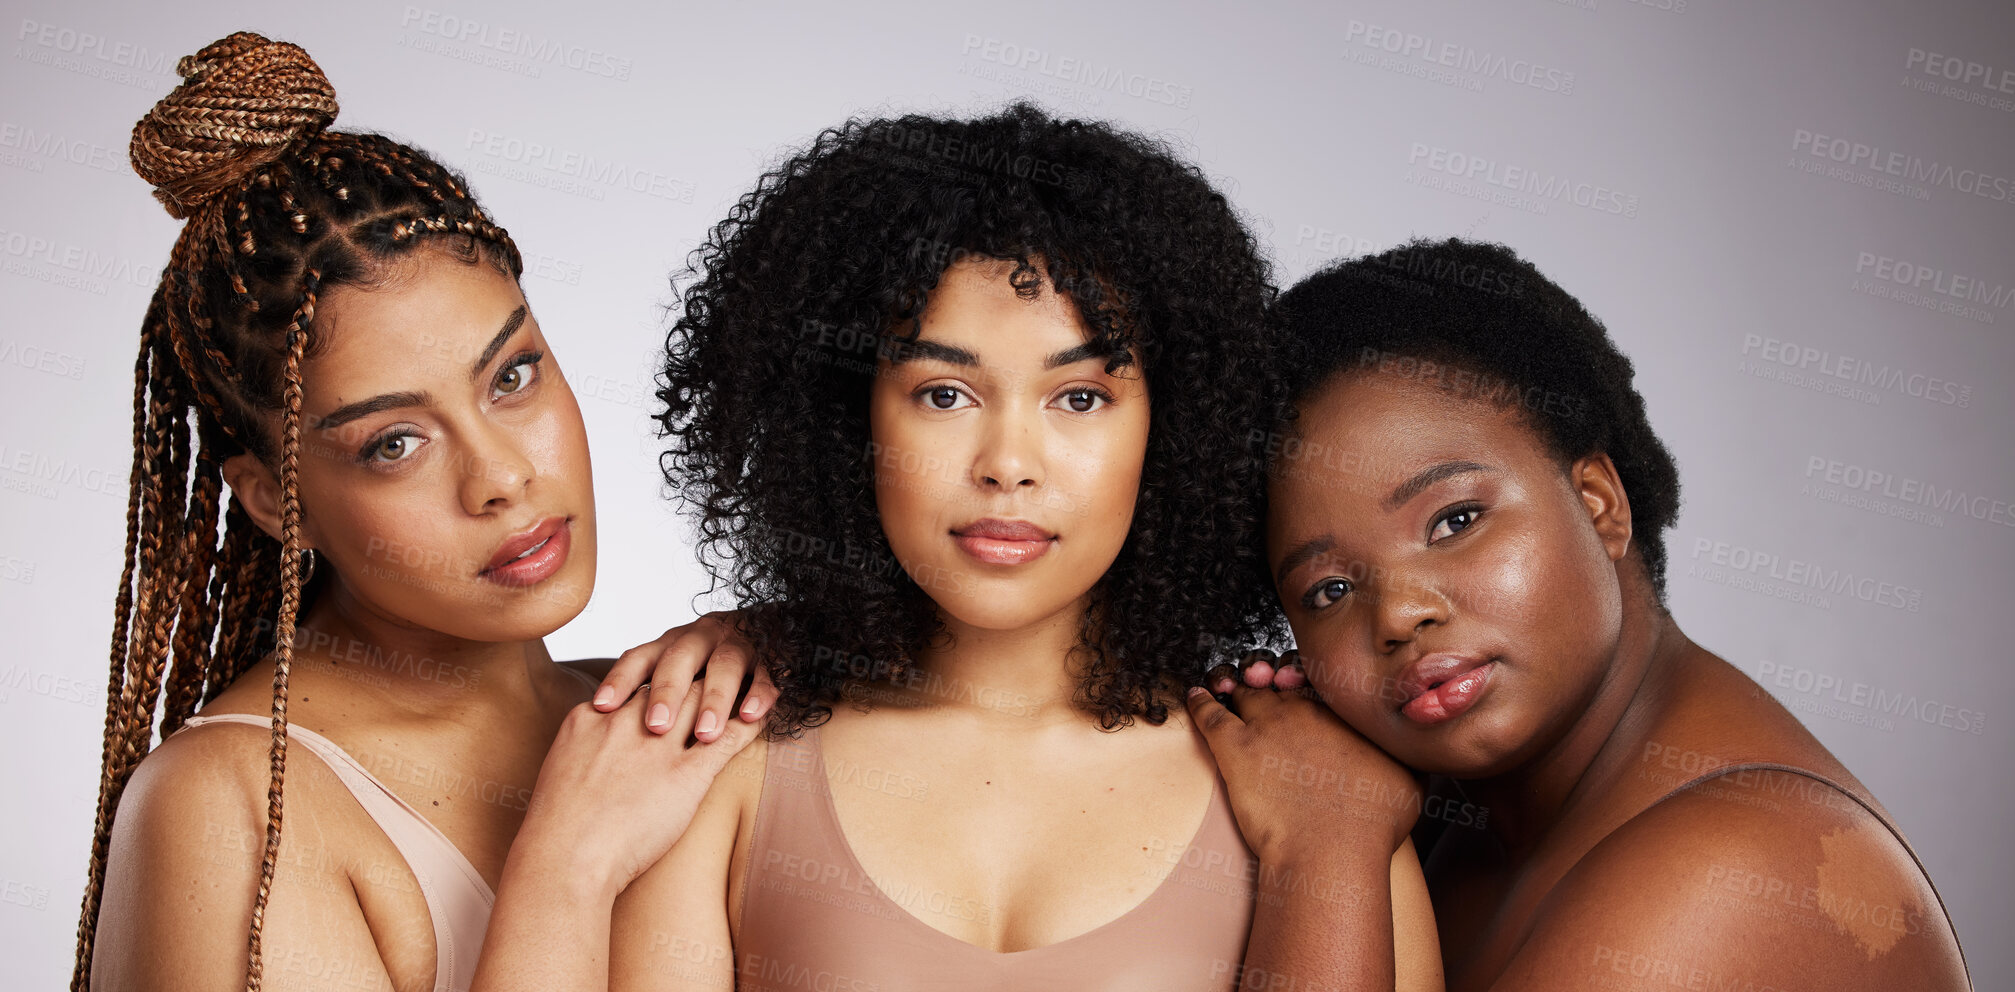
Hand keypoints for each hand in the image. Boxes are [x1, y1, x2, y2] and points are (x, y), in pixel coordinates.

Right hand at [516, 679, 761, 896]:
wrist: (565, 860)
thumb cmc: (556, 832)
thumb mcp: (561, 771)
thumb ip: (585, 751)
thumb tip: (598, 754)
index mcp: (590, 718)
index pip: (632, 686)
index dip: (658, 686)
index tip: (675, 686)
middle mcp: (625, 722)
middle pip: (671, 683)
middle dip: (696, 676)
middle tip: (721, 670)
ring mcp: (657, 745)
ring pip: (701, 700)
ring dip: (726, 691)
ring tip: (749, 682)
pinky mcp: (685, 774)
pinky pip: (726, 737)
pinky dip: (747, 722)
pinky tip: (763, 715)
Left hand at [593, 610, 778, 741]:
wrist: (772, 630)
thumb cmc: (711, 668)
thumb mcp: (679, 674)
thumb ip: (649, 694)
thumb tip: (602, 727)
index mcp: (672, 645)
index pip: (640, 658)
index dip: (621, 680)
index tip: (601, 708)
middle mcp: (701, 638)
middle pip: (679, 659)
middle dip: (667, 692)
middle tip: (656, 727)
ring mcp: (737, 644)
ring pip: (723, 666)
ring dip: (714, 699)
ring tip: (705, 734)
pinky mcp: (771, 655)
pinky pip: (766, 672)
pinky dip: (759, 693)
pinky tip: (751, 716)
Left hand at [1186, 649, 1421, 861]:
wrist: (1330, 850)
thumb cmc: (1371, 825)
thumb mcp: (1409, 781)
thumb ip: (1404, 756)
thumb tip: (1411, 750)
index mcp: (1342, 713)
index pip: (1318, 682)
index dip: (1307, 684)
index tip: (1303, 689)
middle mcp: (1303, 710)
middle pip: (1279, 681)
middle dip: (1271, 679)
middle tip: (1267, 685)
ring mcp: (1266, 725)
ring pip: (1244, 689)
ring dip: (1235, 684)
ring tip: (1229, 685)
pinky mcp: (1234, 749)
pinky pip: (1209, 714)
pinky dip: (1200, 702)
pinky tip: (1195, 697)